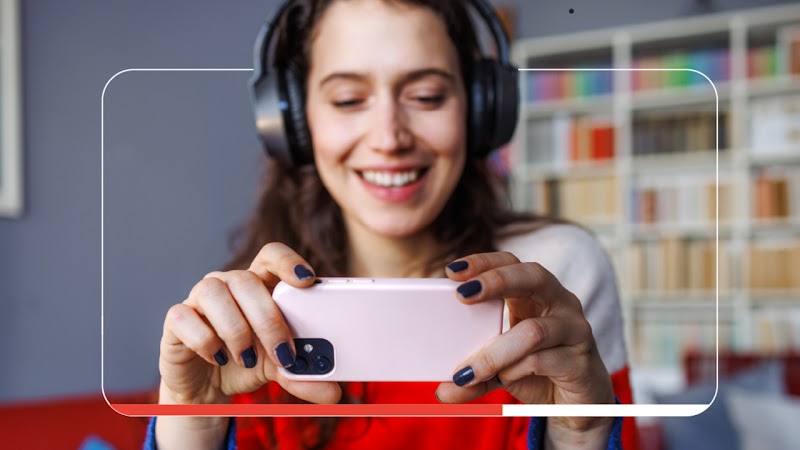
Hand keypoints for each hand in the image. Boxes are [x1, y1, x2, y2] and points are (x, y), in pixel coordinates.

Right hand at [158, 242, 341, 405]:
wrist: (207, 389)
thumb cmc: (246, 363)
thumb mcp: (280, 369)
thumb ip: (304, 375)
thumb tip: (334, 392)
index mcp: (259, 284)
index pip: (271, 255)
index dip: (288, 261)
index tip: (306, 282)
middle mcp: (228, 284)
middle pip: (246, 280)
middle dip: (268, 319)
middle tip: (283, 353)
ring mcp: (199, 299)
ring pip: (214, 292)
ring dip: (236, 330)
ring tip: (248, 359)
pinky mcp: (176, 320)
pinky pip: (184, 317)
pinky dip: (205, 340)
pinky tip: (218, 358)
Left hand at [436, 252, 615, 442]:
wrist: (579, 404)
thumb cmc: (539, 372)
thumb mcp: (500, 369)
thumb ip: (474, 374)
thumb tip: (443, 390)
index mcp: (536, 294)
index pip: (511, 263)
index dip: (484, 262)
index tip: (451, 272)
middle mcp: (560, 303)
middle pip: (533, 276)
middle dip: (496, 281)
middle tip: (462, 295)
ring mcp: (575, 330)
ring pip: (533, 330)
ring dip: (495, 351)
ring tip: (468, 371)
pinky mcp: (581, 361)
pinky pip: (543, 360)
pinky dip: (515, 370)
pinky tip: (504, 378)